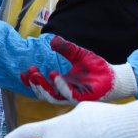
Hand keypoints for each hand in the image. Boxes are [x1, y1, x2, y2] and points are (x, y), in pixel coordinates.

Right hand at [19, 36, 135, 103]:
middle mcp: (65, 91)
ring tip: (37, 75)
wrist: (114, 76)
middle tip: (29, 72)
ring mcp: (73, 96)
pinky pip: (69, 95)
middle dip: (34, 83)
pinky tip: (55, 76)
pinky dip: (61, 86)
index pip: (42, 85)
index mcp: (61, 83)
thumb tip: (52, 40)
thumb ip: (65, 48)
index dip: (31, 81)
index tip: (23, 72)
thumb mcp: (78, 54)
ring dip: (43, 87)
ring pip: (53, 97)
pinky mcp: (83, 98)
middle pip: (44, 93)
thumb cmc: (97, 67)